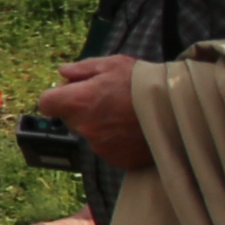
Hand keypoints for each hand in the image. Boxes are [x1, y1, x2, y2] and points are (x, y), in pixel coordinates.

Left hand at [40, 56, 151, 175]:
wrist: (178, 111)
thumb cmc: (144, 83)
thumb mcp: (113, 64)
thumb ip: (82, 69)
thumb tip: (62, 72)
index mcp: (77, 102)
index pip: (46, 103)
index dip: (57, 95)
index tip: (73, 91)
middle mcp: (84, 127)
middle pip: (70, 118)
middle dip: (82, 108)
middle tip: (108, 98)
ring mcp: (100, 146)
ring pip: (91, 133)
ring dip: (101, 125)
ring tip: (127, 113)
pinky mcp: (117, 160)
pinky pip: (109, 148)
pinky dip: (117, 140)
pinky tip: (135, 128)